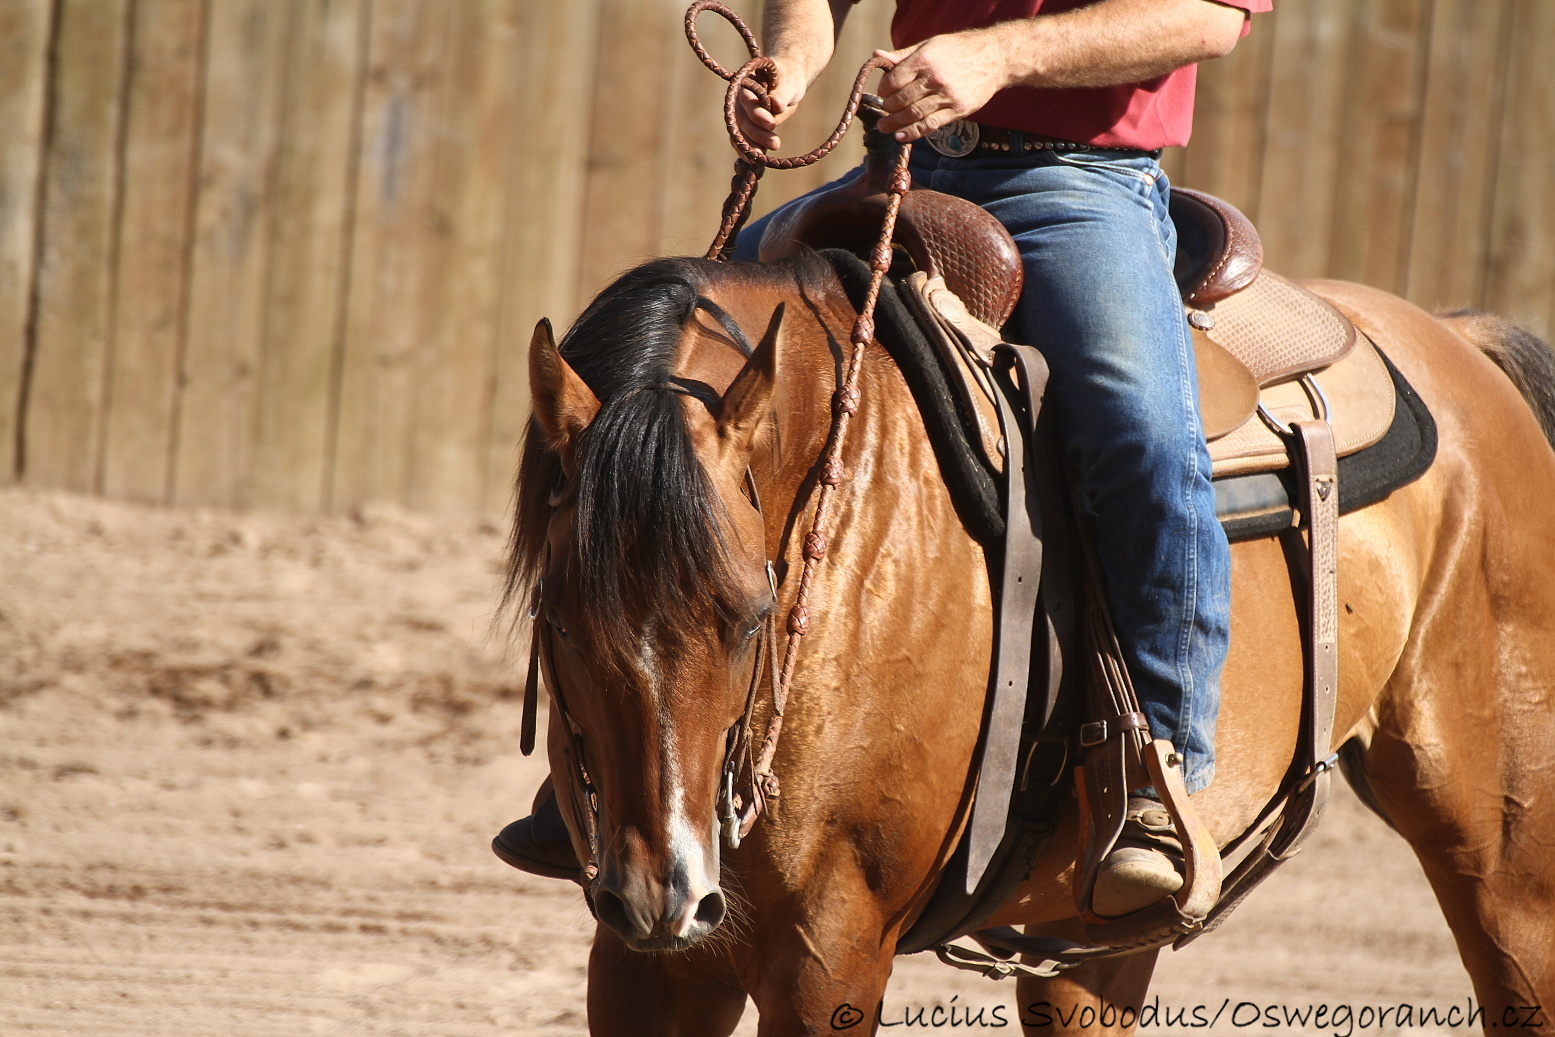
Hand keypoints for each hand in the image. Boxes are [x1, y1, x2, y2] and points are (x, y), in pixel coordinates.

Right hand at [735, 54, 809, 150]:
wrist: (787, 82)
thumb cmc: (788, 78)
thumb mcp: (788, 83)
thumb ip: (780, 94)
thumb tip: (776, 105)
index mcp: (746, 83)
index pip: (747, 100)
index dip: (757, 114)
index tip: (771, 124)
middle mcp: (738, 100)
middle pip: (742, 120)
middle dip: (756, 134)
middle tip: (776, 144)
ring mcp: (739, 114)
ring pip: (739, 133)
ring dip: (751, 146)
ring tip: (764, 157)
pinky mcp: (745, 127)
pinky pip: (741, 141)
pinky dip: (747, 151)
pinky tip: (756, 160)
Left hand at [874, 29, 1010, 141]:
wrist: (994, 58)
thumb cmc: (959, 50)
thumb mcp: (930, 44)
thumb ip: (903, 55)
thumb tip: (877, 56)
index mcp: (925, 59)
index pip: (893, 80)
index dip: (883, 89)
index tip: (882, 93)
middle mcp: (934, 78)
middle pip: (901, 100)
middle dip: (887, 108)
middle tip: (883, 112)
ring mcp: (947, 96)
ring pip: (913, 115)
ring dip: (895, 124)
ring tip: (885, 127)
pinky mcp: (958, 110)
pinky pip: (930, 125)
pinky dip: (913, 133)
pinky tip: (901, 136)